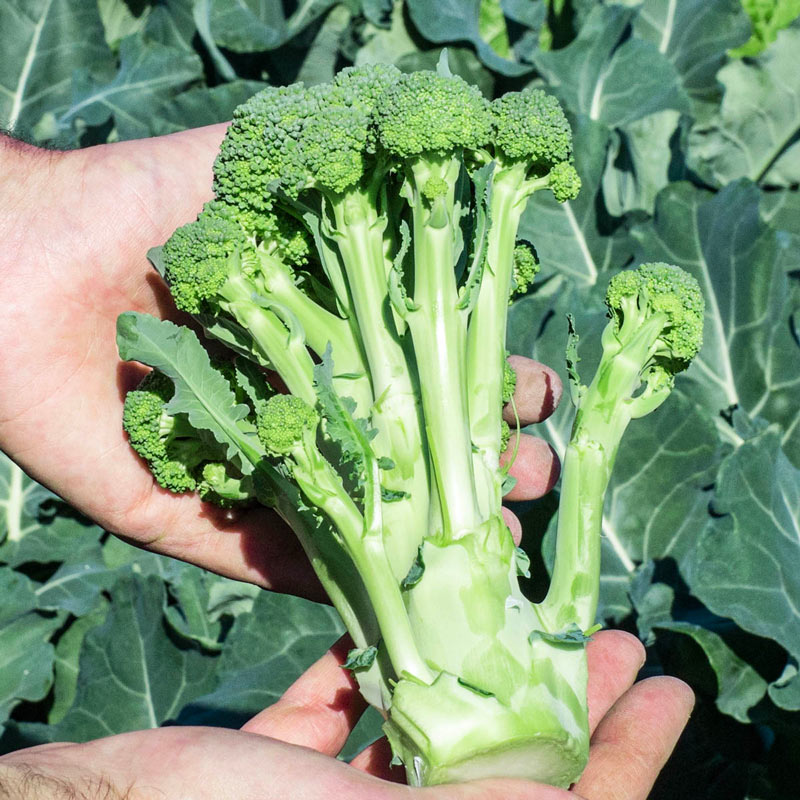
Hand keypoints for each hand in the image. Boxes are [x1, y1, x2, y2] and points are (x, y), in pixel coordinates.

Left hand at [0, 133, 560, 593]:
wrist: (16, 264)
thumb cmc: (143, 203)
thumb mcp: (260, 164)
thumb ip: (343, 160)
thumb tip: (441, 151)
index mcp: (323, 333)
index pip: (428, 366)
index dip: (488, 379)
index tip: (540, 394)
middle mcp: (300, 402)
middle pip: (408, 445)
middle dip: (481, 459)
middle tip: (536, 474)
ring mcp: (252, 465)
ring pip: (358, 514)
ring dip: (432, 534)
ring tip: (498, 538)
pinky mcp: (195, 515)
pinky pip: (274, 562)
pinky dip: (338, 582)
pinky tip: (405, 596)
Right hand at [0, 631, 692, 798]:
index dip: (629, 765)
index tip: (669, 690)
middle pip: (505, 770)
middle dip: (563, 704)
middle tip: (608, 638)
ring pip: (427, 735)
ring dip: (471, 673)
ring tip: (513, 610)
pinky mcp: (279, 772)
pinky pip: (340, 719)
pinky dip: (366, 676)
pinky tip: (387, 623)